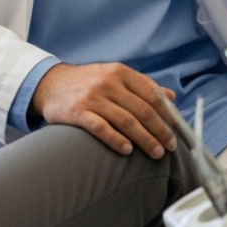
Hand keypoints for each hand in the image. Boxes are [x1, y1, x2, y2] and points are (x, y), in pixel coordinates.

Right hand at [30, 62, 178, 157]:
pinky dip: (116, 139)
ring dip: (144, 139)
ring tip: (156, 153)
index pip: (150, 94)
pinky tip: (127, 150)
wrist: (50, 83)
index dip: (166, 114)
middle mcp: (107, 82)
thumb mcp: (114, 76)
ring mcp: (92, 97)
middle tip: (170, 147)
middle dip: (160, 130)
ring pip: (126, 120)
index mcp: (119, 72)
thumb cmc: (87, 82)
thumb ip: (142, 86)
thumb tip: (170, 97)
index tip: (176, 130)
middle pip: (142, 109)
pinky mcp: (77, 112)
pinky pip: (100, 128)